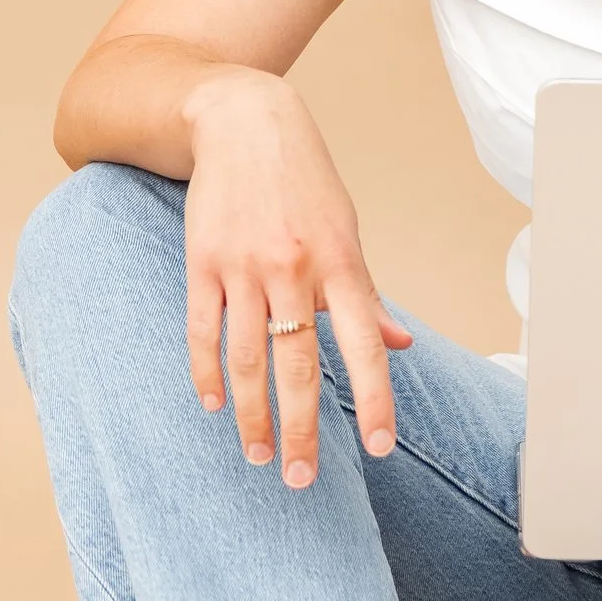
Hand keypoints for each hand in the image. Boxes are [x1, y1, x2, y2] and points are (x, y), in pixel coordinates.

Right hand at [180, 71, 412, 486]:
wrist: (242, 122)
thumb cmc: (305, 181)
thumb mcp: (346, 228)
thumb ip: (366, 293)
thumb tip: (400, 345)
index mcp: (340, 261)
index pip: (363, 344)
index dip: (376, 399)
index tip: (381, 449)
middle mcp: (293, 268)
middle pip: (298, 366)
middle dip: (302, 429)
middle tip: (302, 479)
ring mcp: (243, 266)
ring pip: (247, 357)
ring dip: (252, 415)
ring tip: (257, 455)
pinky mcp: (201, 262)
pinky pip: (201, 330)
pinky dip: (206, 372)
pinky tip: (214, 406)